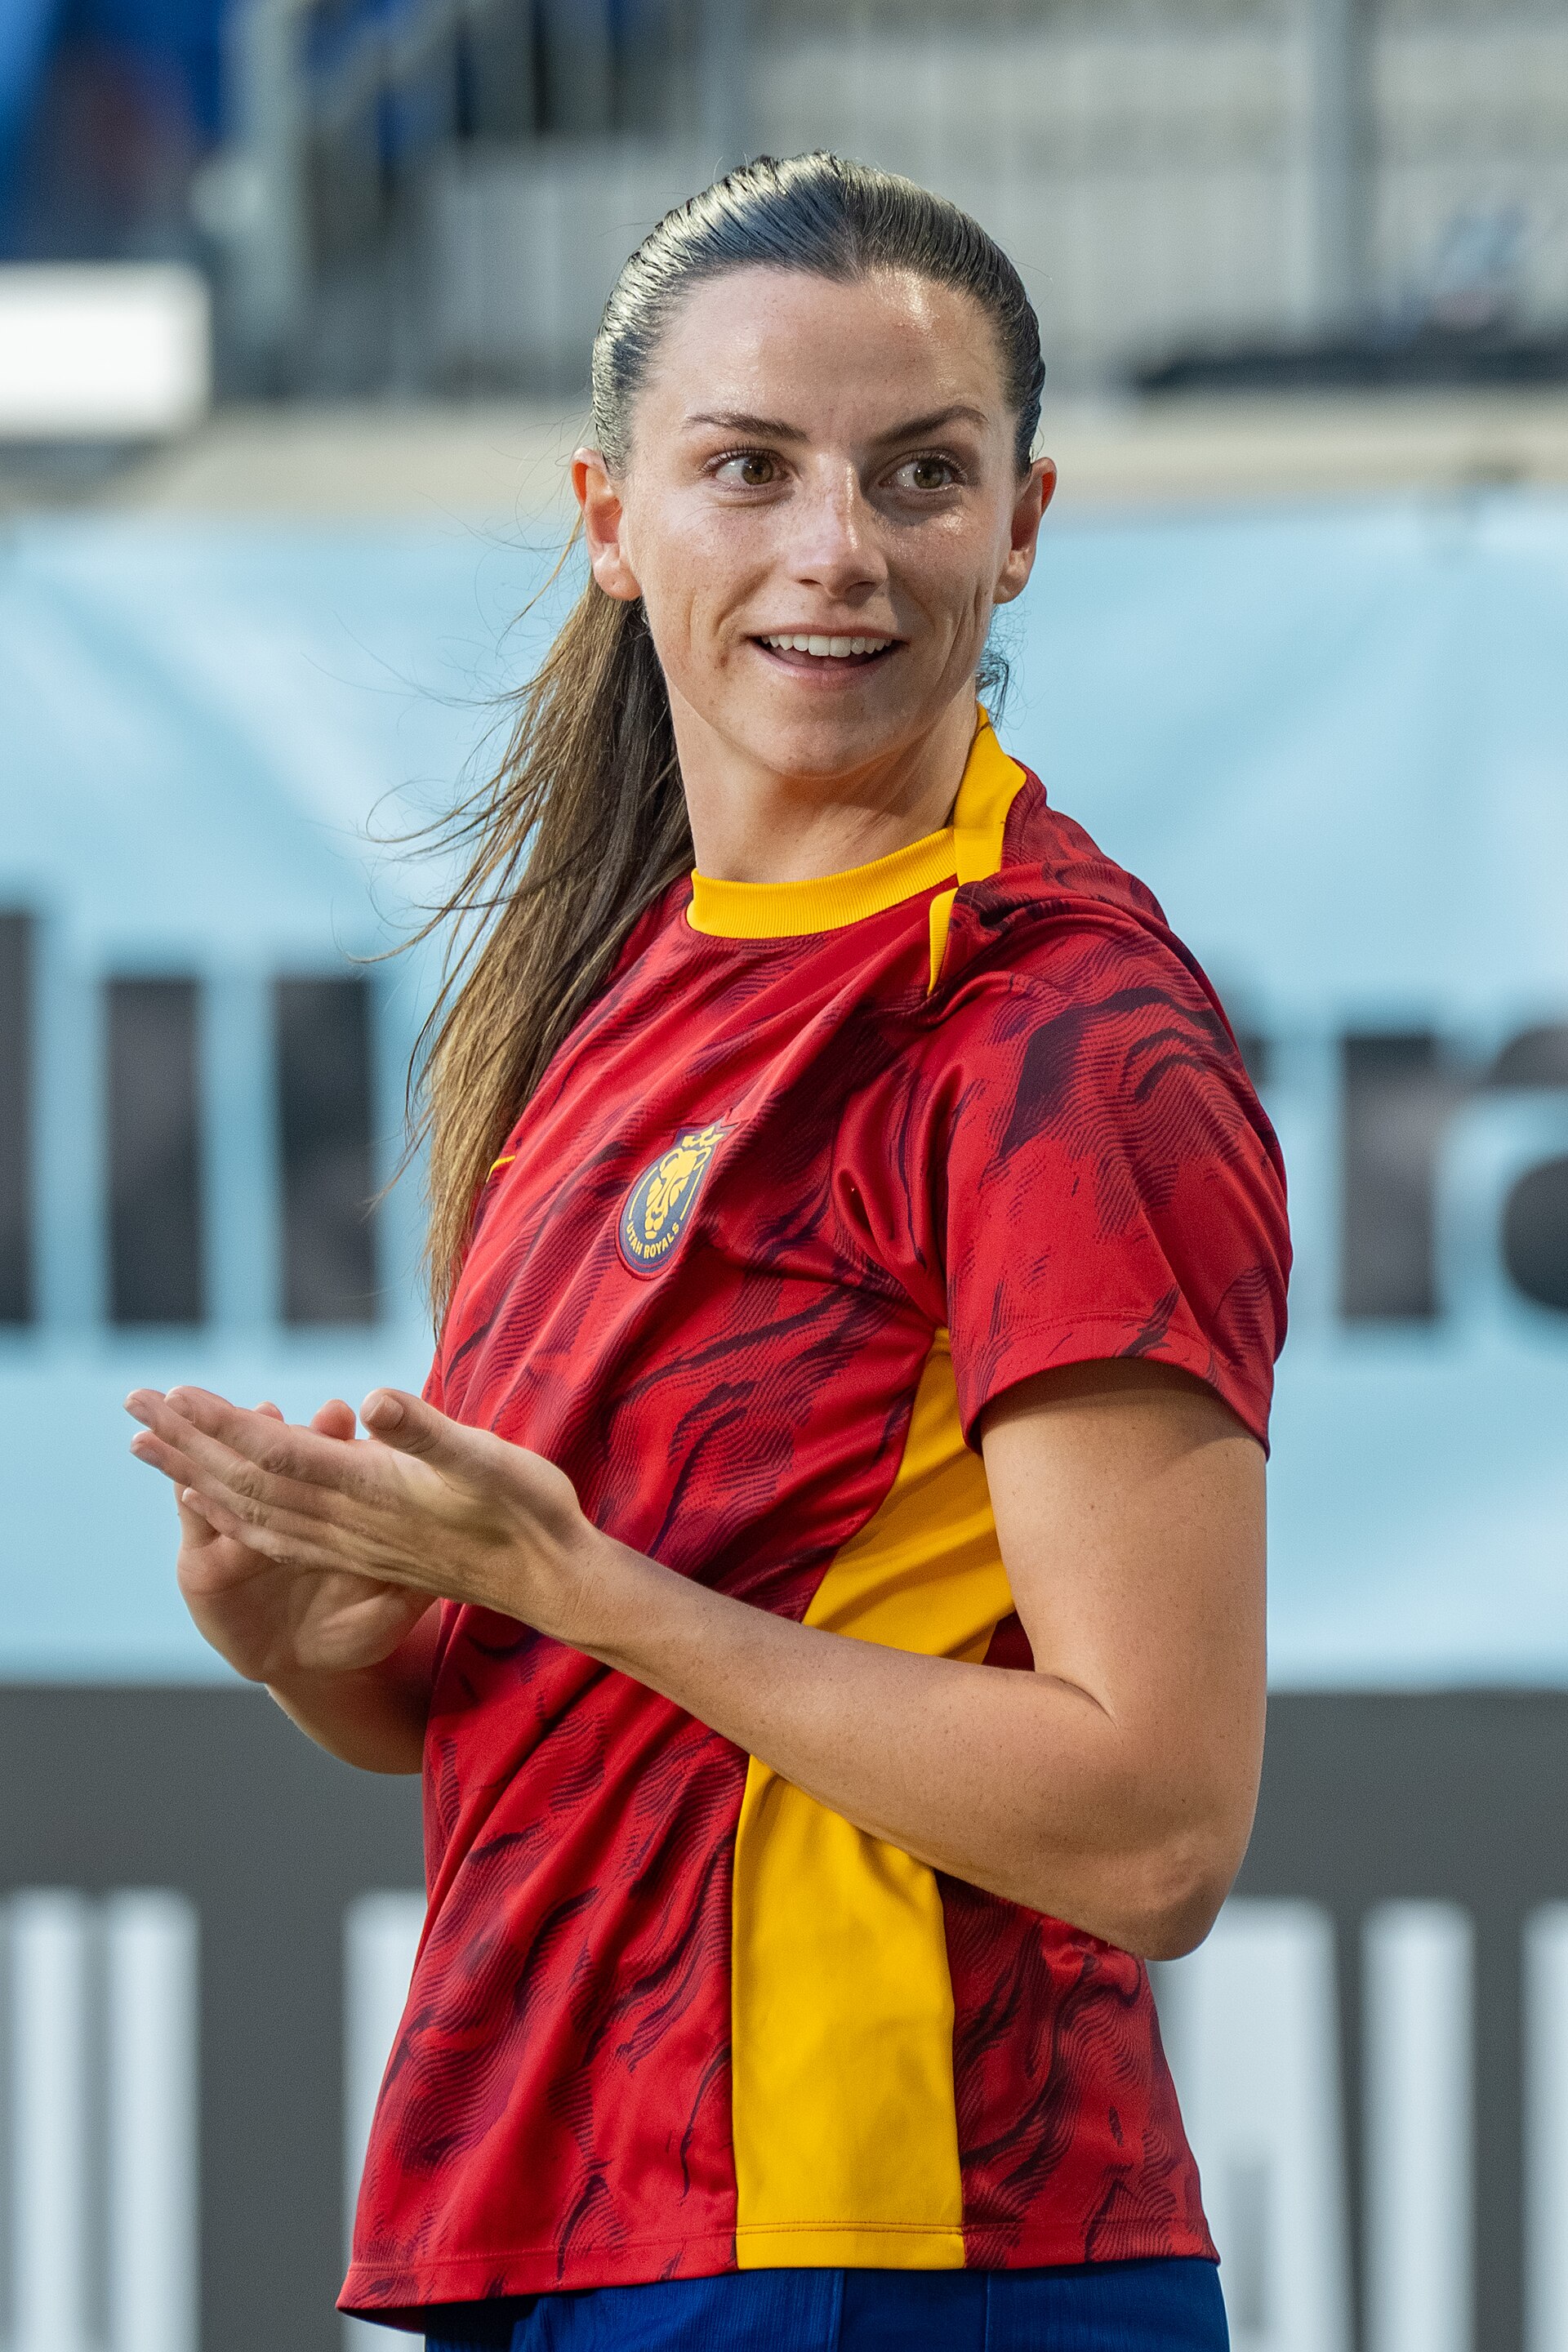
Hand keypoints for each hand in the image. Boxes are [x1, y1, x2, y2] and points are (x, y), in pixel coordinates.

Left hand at [125, 1384, 599, 1654]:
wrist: (549, 1580)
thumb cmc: (528, 1511)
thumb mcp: (487, 1459)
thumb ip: (426, 1432)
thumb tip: (370, 1400)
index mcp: (366, 1488)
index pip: (274, 1452)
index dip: (222, 1421)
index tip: (173, 1391)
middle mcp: (344, 1519)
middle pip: (244, 1479)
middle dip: (185, 1439)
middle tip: (131, 1401)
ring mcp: (346, 1540)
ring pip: (249, 1507)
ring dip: (192, 1473)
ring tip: (146, 1445)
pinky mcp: (356, 1551)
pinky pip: (272, 1533)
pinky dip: (230, 1512)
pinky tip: (209, 1501)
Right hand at [130, 1396, 428, 1684]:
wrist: (311, 1669)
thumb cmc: (361, 1628)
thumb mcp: (395, 1604)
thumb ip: (416, 1578)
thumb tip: (457, 1547)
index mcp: (330, 1505)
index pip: (330, 1460)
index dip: (331, 1437)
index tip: (338, 1415)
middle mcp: (282, 1506)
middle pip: (262, 1453)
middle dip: (250, 1421)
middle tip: (262, 1404)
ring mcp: (240, 1532)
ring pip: (218, 1475)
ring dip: (197, 1439)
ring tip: (179, 1402)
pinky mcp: (205, 1562)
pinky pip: (196, 1520)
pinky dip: (184, 1495)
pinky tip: (168, 1467)